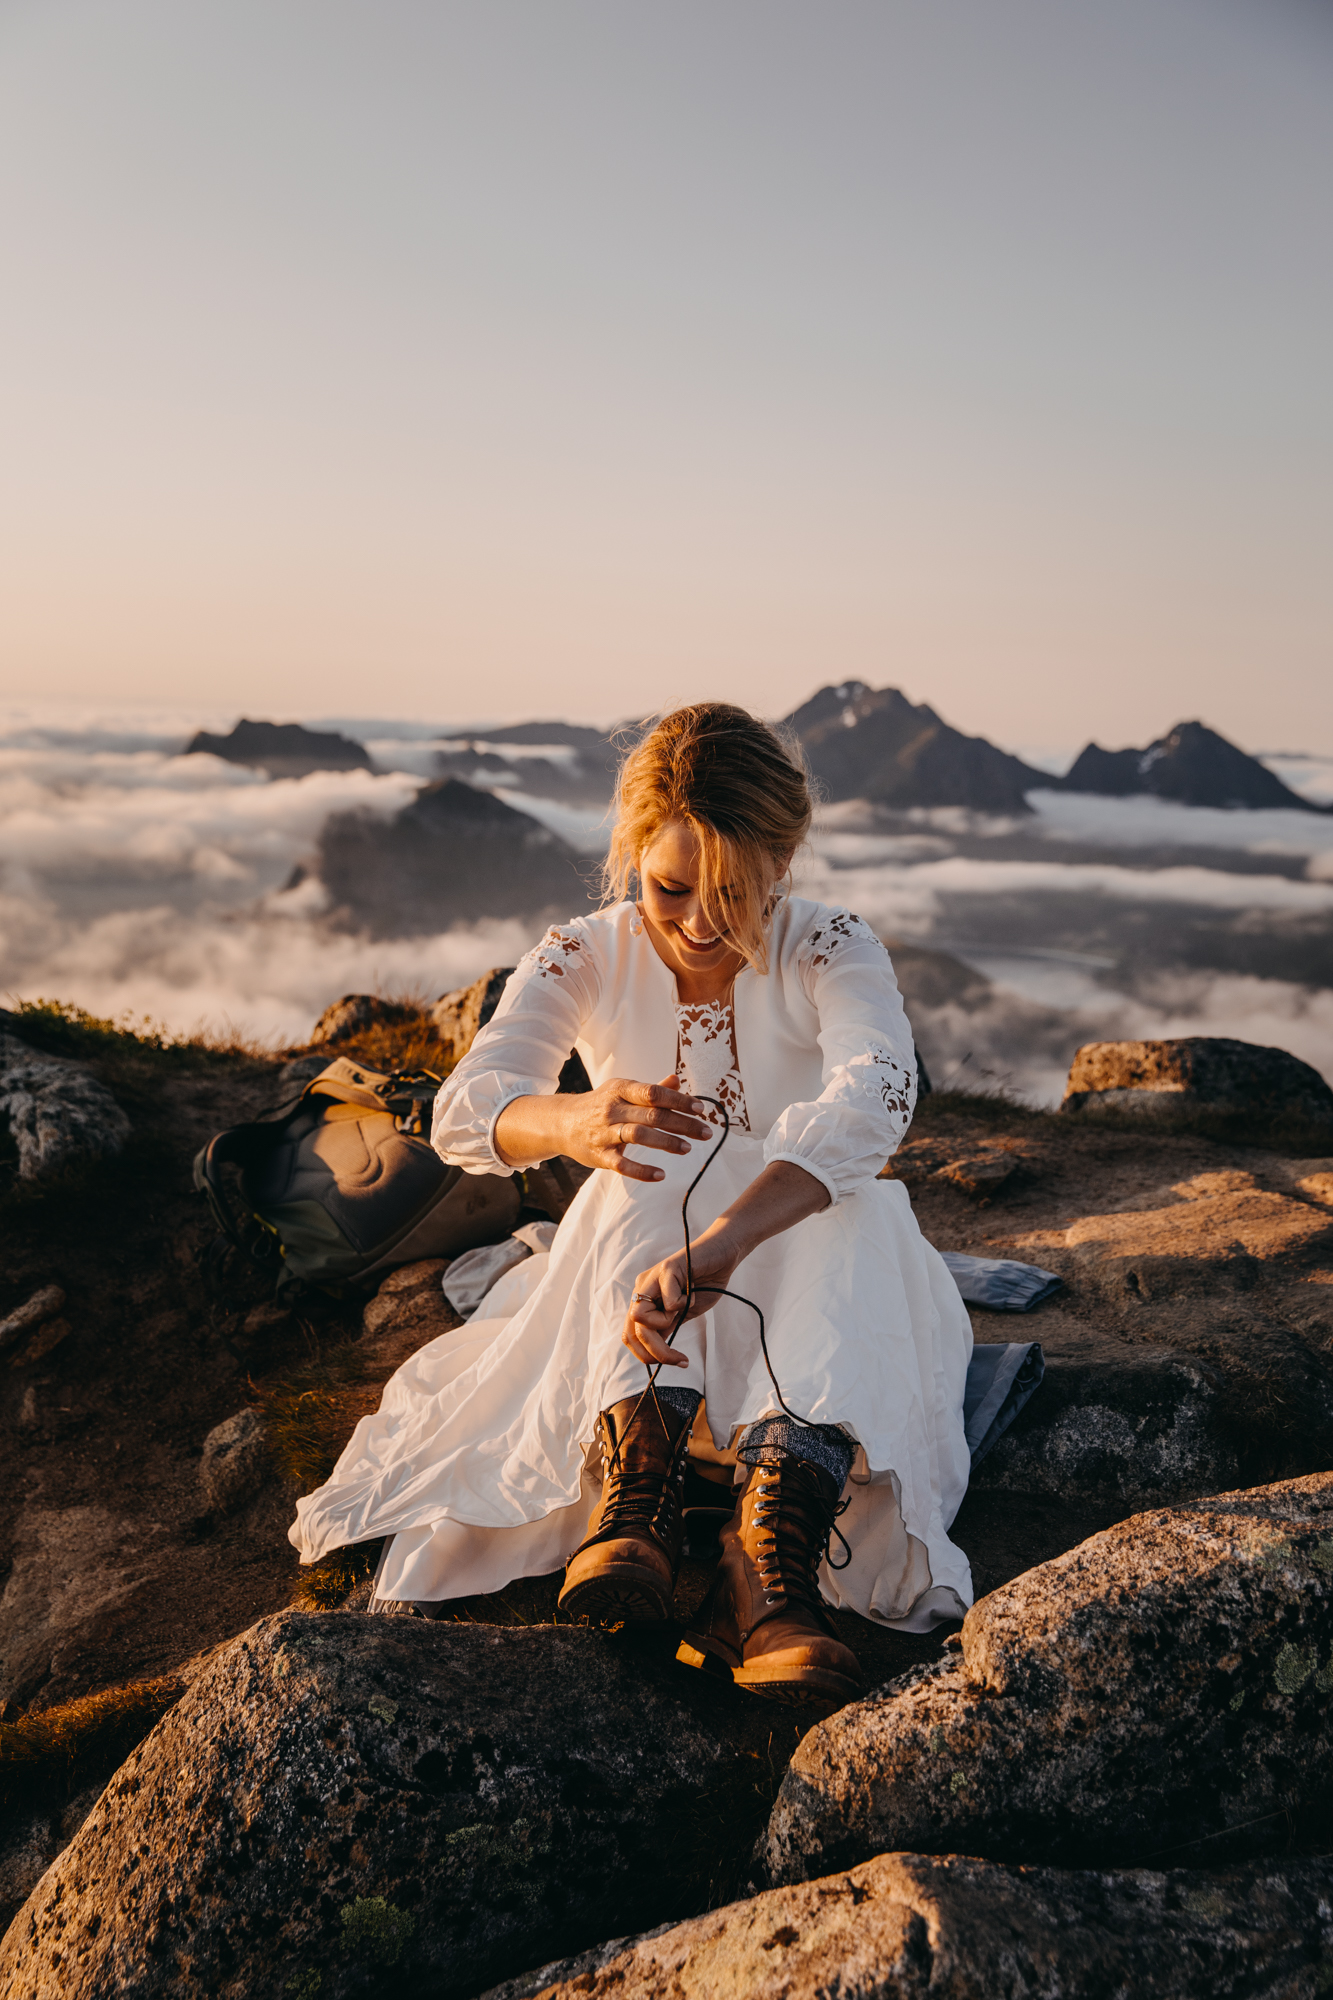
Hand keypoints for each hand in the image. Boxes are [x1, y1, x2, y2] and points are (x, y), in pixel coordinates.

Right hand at [558, 1072, 713, 1182]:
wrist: (561, 1123)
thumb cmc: (600, 1105)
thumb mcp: (622, 1091)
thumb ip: (651, 1088)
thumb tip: (677, 1080)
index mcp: (621, 1089)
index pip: (654, 1093)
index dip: (679, 1100)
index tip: (700, 1109)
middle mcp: (613, 1109)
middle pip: (652, 1115)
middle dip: (682, 1124)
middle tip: (706, 1132)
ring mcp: (604, 1133)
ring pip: (639, 1135)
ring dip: (666, 1142)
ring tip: (688, 1148)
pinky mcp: (599, 1155)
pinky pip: (622, 1164)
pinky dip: (642, 1170)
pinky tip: (661, 1175)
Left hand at [623, 1222, 745, 1368]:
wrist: (722, 1256)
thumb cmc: (704, 1284)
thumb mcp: (682, 1314)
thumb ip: (666, 1327)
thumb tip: (654, 1353)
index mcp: (644, 1300)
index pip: (630, 1335)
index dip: (646, 1355)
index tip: (672, 1363)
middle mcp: (642, 1289)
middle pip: (632, 1330)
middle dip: (656, 1351)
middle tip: (680, 1360)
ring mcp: (652, 1278)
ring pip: (640, 1316)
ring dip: (665, 1323)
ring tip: (683, 1311)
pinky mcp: (667, 1268)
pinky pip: (667, 1300)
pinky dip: (683, 1303)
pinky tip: (692, 1292)